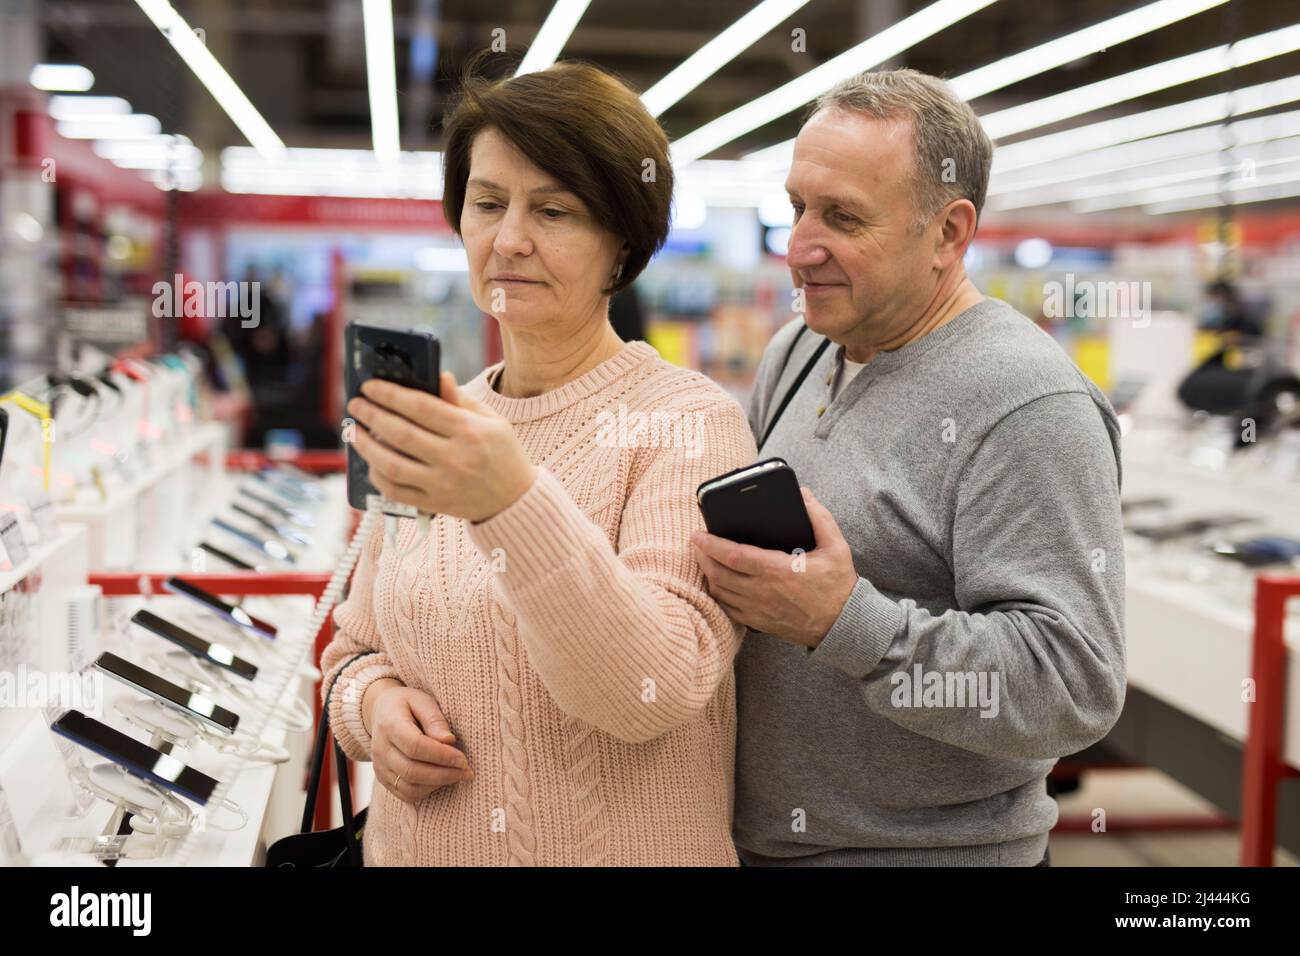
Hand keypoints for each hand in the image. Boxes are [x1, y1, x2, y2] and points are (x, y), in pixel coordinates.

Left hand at [346, 371, 537, 522]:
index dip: (390, 394)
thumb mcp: (492, 421)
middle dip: (372, 415)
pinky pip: (395, 491)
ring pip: (392, 464)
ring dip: (366, 446)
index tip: (370, 386)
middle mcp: (455, 458)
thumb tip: (438, 375)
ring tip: (355, 430)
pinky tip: (371, 461)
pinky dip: (377, 475)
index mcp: (470, 431)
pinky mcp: (435, 504)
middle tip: (356, 404)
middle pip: (401, 433)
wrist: (515, 500)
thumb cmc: (502, 453)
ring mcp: (443, 484)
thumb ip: (461, 400)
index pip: (421, 407)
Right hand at [365, 682, 472, 804]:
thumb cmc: (408, 704)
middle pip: (412, 770)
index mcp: (389, 724)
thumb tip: (449, 741)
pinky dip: (427, 791)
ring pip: (409, 787)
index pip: (415, 746)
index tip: (463, 759)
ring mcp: (380, 766)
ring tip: (458, 775)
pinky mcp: (383, 779)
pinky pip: (406, 794)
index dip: (442, 756)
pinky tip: (442, 780)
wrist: (382, 711)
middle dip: (444, 774)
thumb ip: (435, 720)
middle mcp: (380, 749)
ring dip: (438, 784)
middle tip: (467, 771)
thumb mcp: (422, 701)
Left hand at [691, 487, 857, 647]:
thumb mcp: (837, 547)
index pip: (733, 555)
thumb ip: (820, 517)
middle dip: (701, 556)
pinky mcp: (758, 623)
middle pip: (718, 574)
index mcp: (778, 571)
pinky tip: (717, 583)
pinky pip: (728, 609)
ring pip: (720, 592)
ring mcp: (758, 610)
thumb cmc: (838, 585)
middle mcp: (763, 592)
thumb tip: (803, 494)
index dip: (711, 544)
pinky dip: (717, 594)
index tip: (698, 534)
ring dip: (707, 574)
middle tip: (695, 543)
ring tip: (703, 558)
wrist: (843, 625)